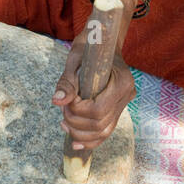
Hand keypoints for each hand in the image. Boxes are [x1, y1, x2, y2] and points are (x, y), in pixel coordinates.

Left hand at [51, 33, 134, 150]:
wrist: (103, 42)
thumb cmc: (89, 47)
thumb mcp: (75, 59)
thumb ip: (67, 82)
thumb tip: (57, 101)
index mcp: (122, 81)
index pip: (99, 109)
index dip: (78, 110)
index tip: (68, 100)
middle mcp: (127, 95)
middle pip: (101, 124)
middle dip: (76, 122)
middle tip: (63, 111)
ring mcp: (124, 104)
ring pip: (104, 132)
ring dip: (80, 133)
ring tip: (65, 123)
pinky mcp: (118, 109)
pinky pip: (106, 131)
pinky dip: (90, 139)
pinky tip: (75, 141)